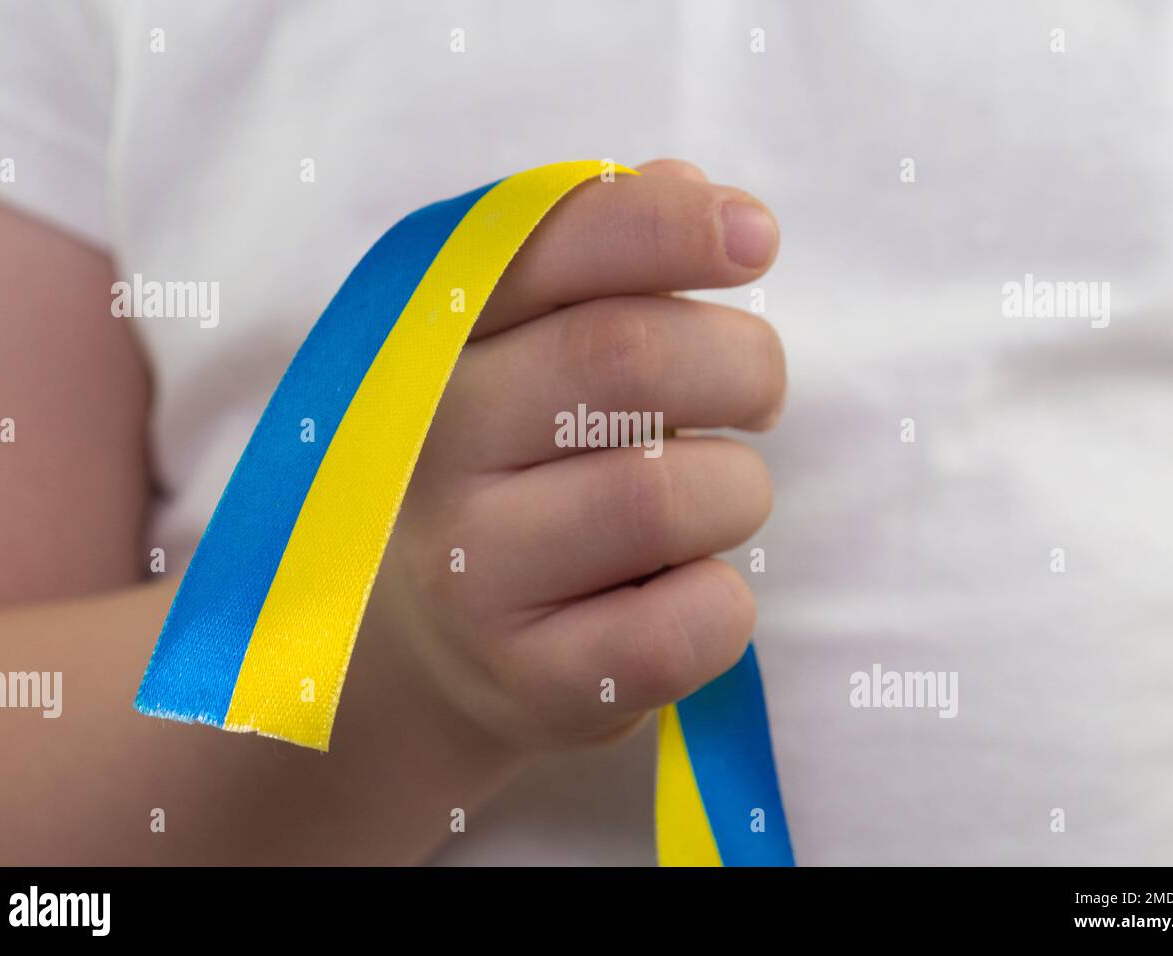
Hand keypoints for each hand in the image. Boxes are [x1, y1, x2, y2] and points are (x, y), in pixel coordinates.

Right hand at [370, 160, 784, 753]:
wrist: (417, 654)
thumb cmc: (505, 477)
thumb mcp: (520, 357)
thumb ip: (600, 263)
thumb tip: (702, 195)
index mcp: (430, 344)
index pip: (546, 244)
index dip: (668, 225)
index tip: (755, 240)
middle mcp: (427, 450)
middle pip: (625, 357)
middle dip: (740, 364)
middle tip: (753, 395)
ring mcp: (468, 575)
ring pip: (669, 495)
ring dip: (734, 492)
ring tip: (701, 507)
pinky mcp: (528, 682)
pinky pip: (688, 625)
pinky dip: (723, 603)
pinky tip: (679, 594)